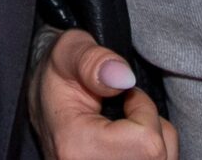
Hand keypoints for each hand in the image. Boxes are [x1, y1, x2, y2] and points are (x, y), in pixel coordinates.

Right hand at [30, 29, 174, 158]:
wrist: (44, 101)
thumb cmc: (60, 73)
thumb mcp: (69, 52)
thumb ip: (94, 59)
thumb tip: (124, 78)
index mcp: (75, 147)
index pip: (146, 142)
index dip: (144, 109)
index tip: (124, 95)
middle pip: (156, 157)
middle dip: (152, 125)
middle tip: (127, 109)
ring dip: (154, 139)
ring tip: (128, 124)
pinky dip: (152, 152)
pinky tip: (130, 141)